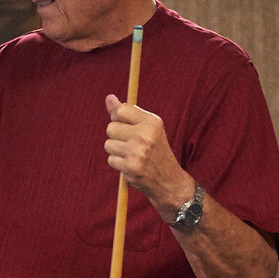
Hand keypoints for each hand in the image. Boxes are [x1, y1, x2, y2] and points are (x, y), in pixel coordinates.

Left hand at [103, 94, 190, 209]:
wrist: (169, 180)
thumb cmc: (155, 150)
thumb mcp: (147, 128)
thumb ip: (127, 113)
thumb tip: (109, 98)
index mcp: (152, 122)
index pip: (121, 110)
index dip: (118, 118)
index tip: (126, 125)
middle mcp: (146, 134)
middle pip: (111, 128)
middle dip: (116, 136)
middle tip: (132, 144)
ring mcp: (138, 151)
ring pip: (108, 144)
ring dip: (116, 151)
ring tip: (132, 155)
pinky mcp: (130, 166)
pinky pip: (111, 159)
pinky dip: (118, 163)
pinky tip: (131, 165)